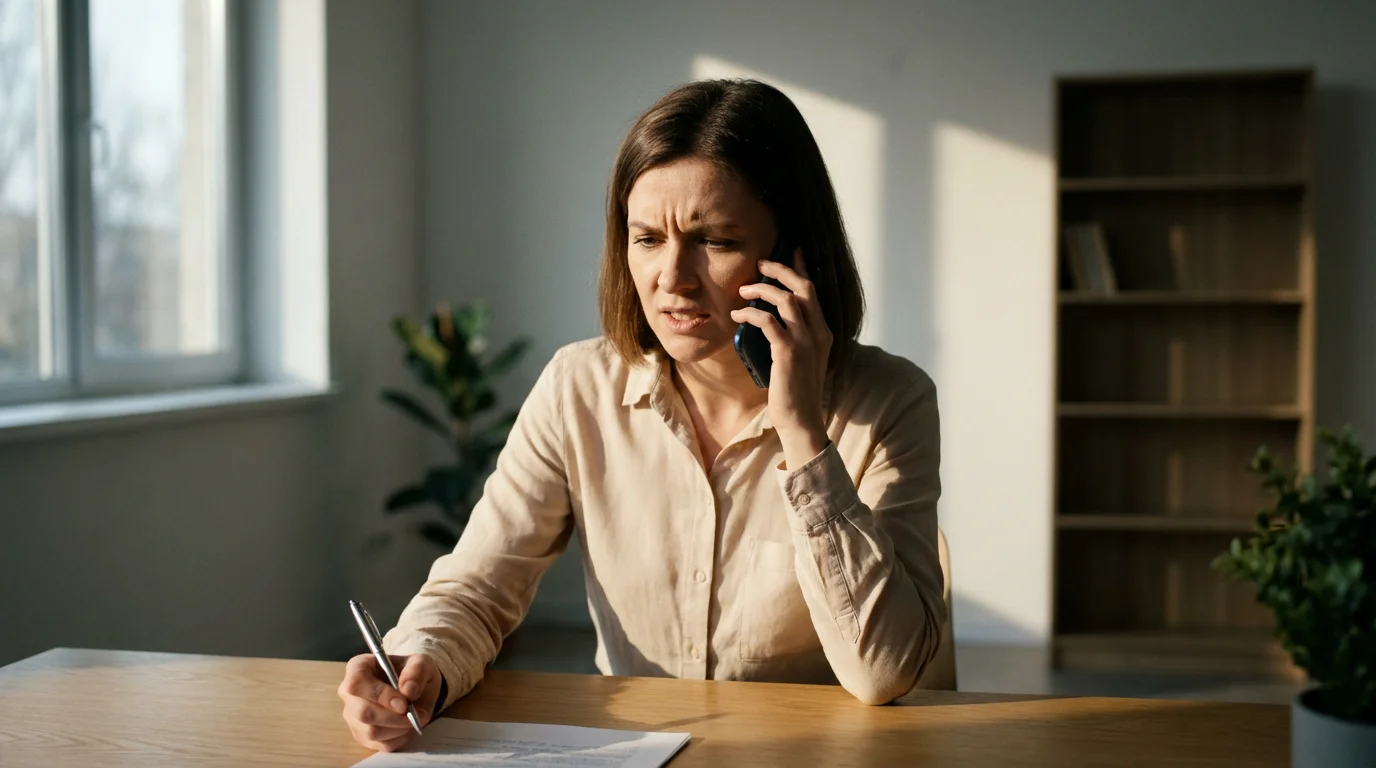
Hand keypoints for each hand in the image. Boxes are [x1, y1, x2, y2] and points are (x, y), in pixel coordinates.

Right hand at [338, 652, 442, 752]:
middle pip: (363, 713)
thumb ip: (416, 671)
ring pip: (370, 732)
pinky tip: (409, 727)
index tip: (404, 704)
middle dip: (393, 718)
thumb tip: (408, 690)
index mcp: (357, 668)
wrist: (414, 687)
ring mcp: (353, 716)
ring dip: (398, 729)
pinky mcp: (362, 735)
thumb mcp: (421, 662)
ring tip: (415, 719)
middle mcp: (349, 694)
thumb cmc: (412, 672)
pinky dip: (399, 739)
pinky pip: (379, 744)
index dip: (380, 696)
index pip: (356, 685)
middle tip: (415, 715)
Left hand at [731, 248, 831, 469]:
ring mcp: (806, 343)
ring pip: (787, 300)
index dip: (802, 268)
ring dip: (762, 290)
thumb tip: (776, 321)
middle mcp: (819, 333)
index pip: (814, 291)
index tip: (791, 252)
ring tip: (742, 290)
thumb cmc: (796, 393)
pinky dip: (751, 314)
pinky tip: (738, 315)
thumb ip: (797, 338)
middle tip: (760, 264)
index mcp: (824, 332)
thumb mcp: (802, 360)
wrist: (802, 422)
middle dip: (781, 270)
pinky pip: (769, 322)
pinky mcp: (788, 353)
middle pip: (804, 287)